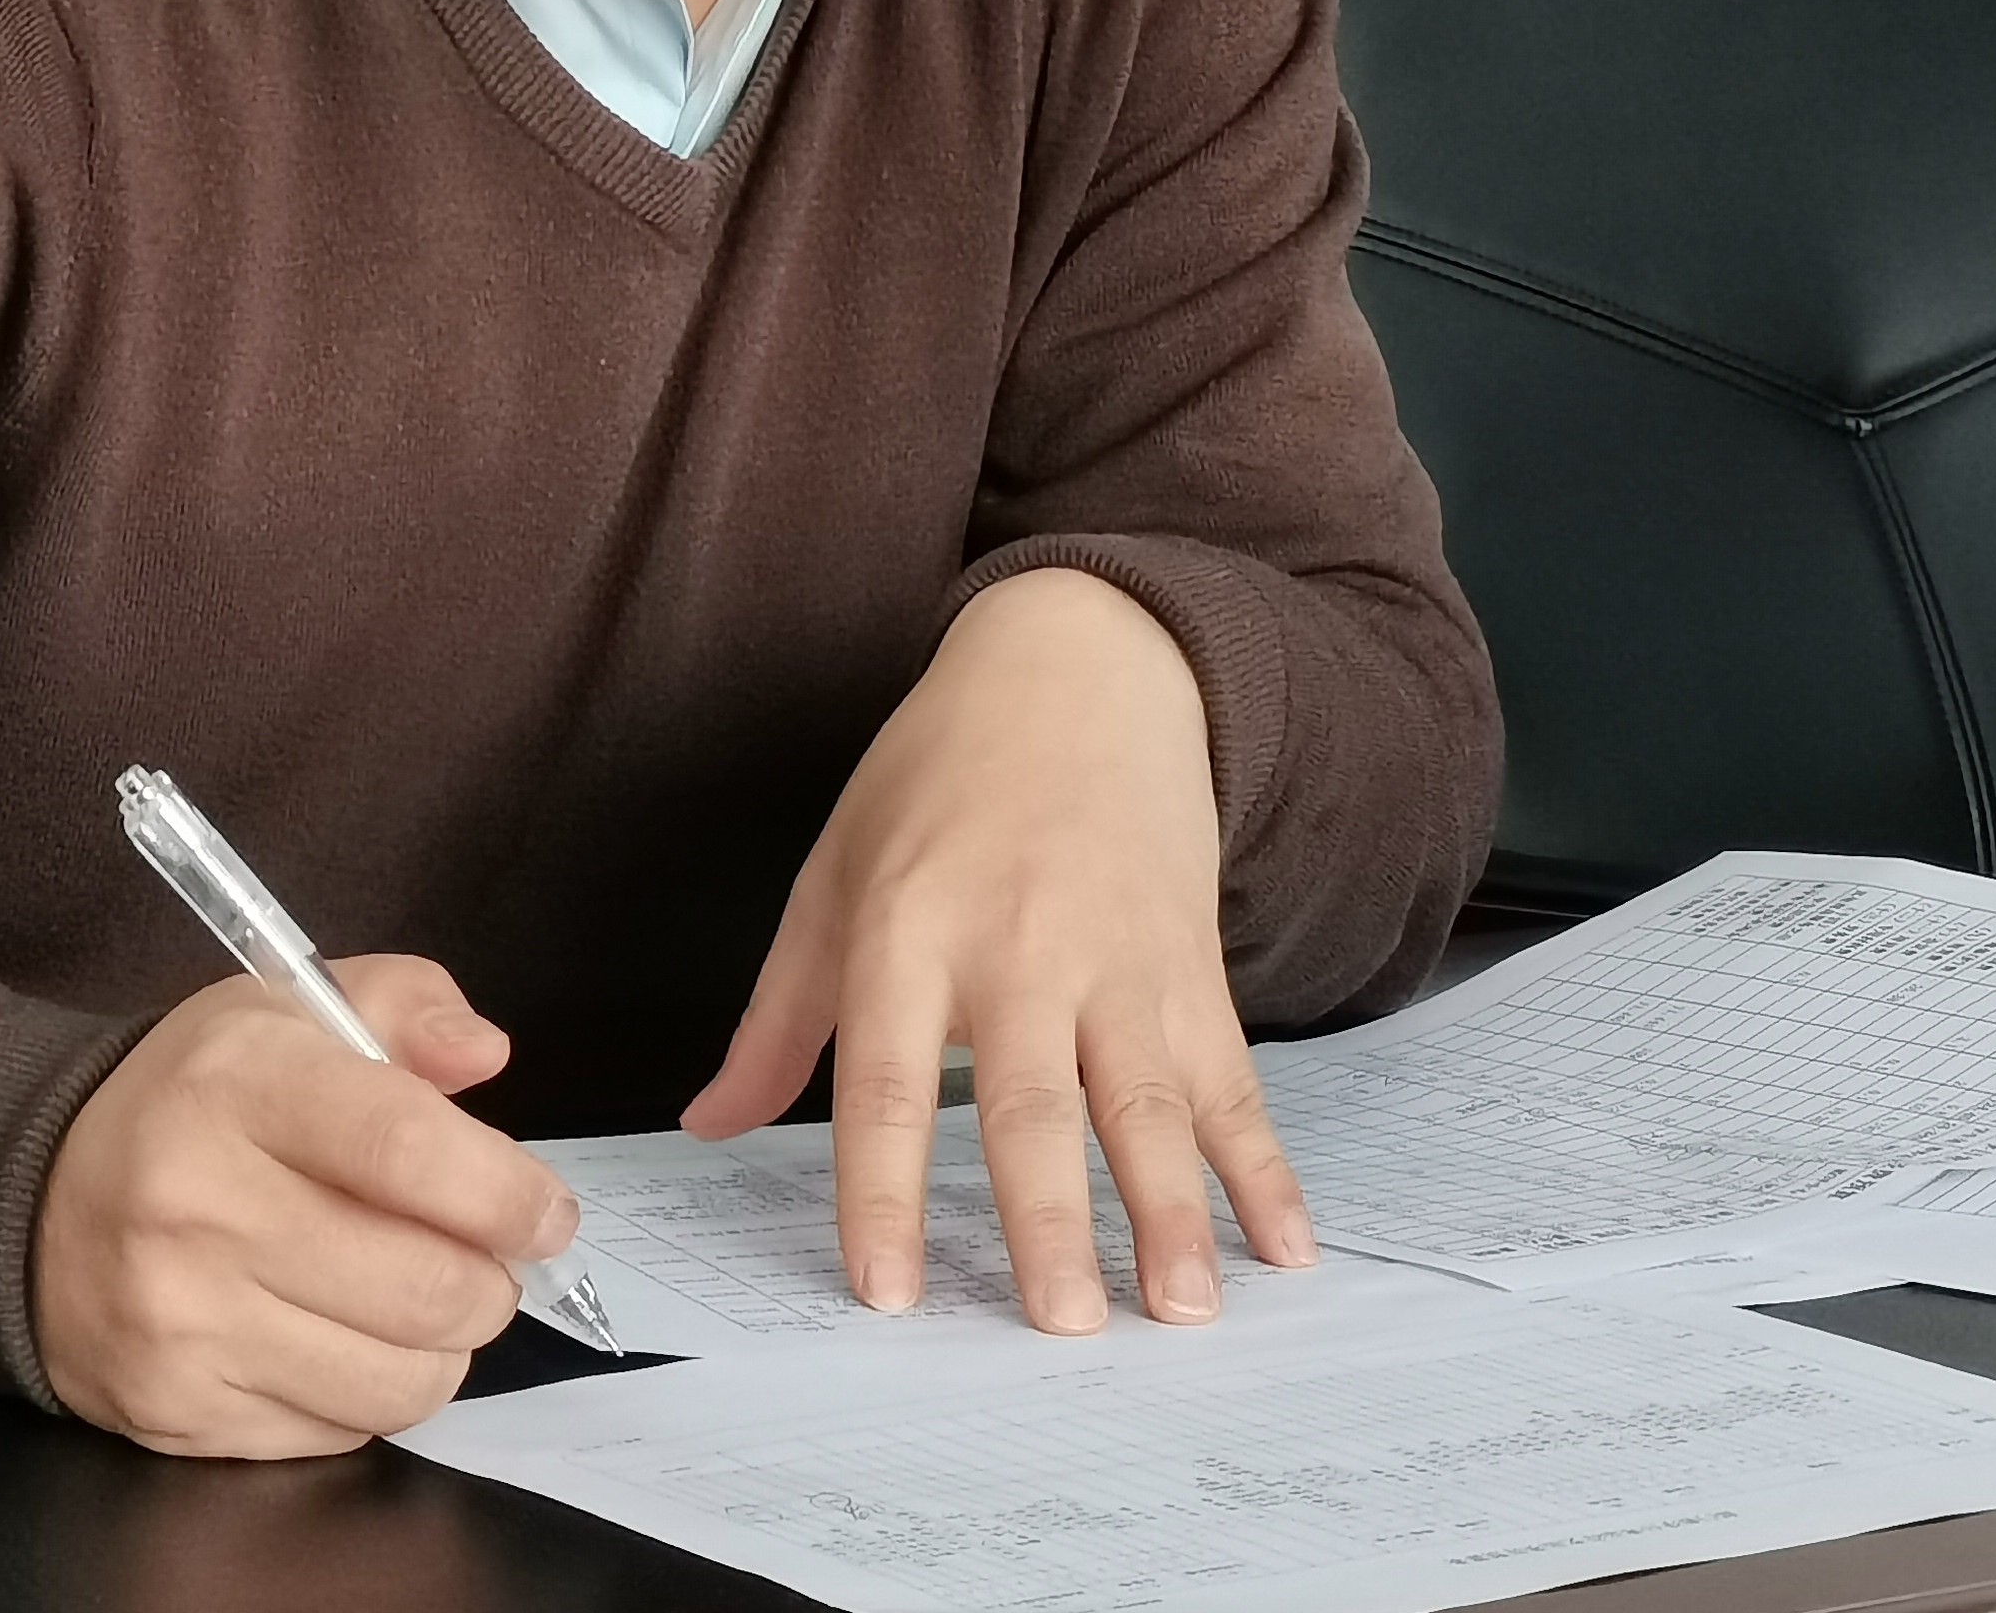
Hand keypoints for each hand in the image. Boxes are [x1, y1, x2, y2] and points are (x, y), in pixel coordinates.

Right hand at [34, 955, 578, 1455]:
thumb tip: (485, 1054)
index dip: (504, 1192)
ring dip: (441, 1348)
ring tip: (418, 1302)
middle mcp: (197, 1206)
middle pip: (420, 1284)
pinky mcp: (177, 1411)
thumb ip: (404, 1005)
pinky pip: (339, 1432)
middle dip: (488, 1283)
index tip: (547, 1212)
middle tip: (484, 1262)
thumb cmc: (194, 1103)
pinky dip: (370, 1394)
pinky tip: (340, 1338)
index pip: (405, 1148)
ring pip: (395, 1380)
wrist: (34, 1205)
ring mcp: (182, 1322)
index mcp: (236, 1085)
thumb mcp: (285, 1010)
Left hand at [683, 569, 1316, 1332]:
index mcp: (908, 929)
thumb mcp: (836, 871)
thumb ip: (781, 1015)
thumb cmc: (937, 779)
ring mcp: (1118, 956)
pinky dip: (1264, 1166)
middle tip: (1063, 1327)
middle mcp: (1018, 946)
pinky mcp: (1189, 963)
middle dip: (1051, 1221)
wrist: (1078, 667)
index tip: (885, 1294)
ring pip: (1147, 1100)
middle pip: (1033, 1104)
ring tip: (1183, 1309)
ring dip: (1173, 1210)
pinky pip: (1232, 1077)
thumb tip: (708, 1124)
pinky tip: (1287, 1245)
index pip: (887, 1082)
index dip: (883, 1191)